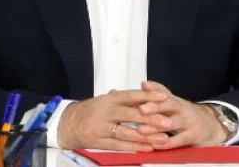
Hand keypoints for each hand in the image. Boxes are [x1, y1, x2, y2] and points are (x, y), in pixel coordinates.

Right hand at [57, 89, 172, 150]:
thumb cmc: (93, 110)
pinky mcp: (99, 141)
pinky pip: (120, 145)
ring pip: (127, 132)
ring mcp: (102, 127)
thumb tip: (148, 90)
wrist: (69, 123)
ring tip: (163, 138)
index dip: (148, 96)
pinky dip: (135, 147)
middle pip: (132, 114)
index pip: (131, 95)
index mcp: (109, 99)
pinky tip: (148, 148)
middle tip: (169, 121)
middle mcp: (106, 111)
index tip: (164, 96)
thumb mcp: (107, 100)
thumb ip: (126, 97)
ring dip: (147, 136)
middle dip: (152, 119)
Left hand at [135, 81, 228, 148]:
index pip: (164, 92)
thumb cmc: (184, 114)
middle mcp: (182, 109)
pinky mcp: (191, 137)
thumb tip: (143, 83)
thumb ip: (158, 92)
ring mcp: (187, 123)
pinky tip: (154, 145)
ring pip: (171, 124)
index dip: (154, 90)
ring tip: (141, 129)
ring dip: (155, 127)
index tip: (143, 88)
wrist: (208, 126)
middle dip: (154, 107)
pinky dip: (165, 144)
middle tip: (141, 109)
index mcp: (175, 100)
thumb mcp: (173, 101)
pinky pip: (177, 141)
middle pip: (169, 105)